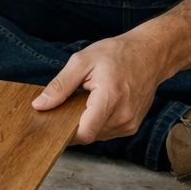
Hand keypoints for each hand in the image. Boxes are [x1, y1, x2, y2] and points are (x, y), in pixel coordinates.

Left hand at [32, 33, 166, 143]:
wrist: (150, 54)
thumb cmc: (117, 54)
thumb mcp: (82, 61)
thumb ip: (60, 85)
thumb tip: (40, 105)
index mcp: (110, 98)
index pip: (84, 133)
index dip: (65, 133)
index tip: (53, 122)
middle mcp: (123, 116)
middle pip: (88, 135)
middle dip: (73, 124)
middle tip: (66, 105)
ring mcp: (130, 123)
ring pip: (97, 135)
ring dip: (86, 123)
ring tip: (85, 101)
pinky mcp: (132, 126)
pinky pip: (106, 132)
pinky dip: (97, 122)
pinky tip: (97, 105)